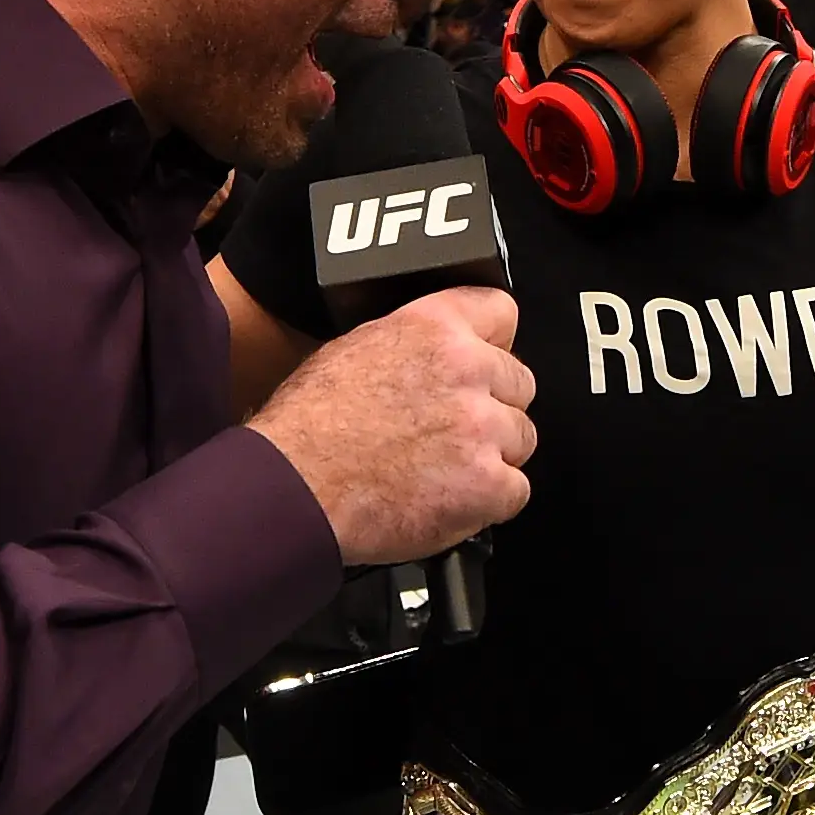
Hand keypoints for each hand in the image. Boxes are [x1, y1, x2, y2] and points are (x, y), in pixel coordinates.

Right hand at [247, 286, 536, 565]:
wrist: (294, 486)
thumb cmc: (307, 427)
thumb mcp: (355, 349)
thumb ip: (412, 345)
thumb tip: (436, 357)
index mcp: (434, 327)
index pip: (501, 311)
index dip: (493, 342)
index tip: (484, 361)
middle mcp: (467, 369)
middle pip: (519, 383)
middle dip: (492, 407)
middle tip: (450, 430)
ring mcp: (482, 428)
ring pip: (521, 438)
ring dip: (491, 455)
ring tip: (442, 470)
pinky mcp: (487, 485)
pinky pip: (515, 491)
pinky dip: (487, 503)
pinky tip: (446, 500)